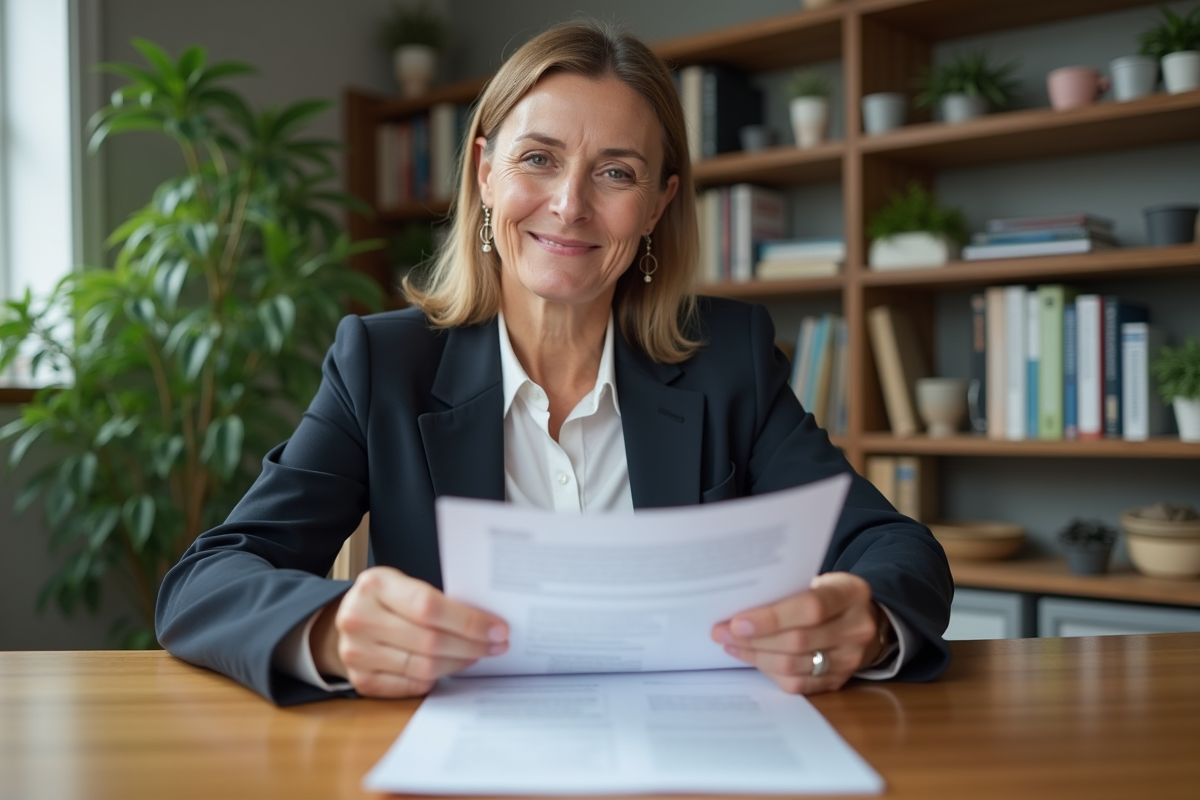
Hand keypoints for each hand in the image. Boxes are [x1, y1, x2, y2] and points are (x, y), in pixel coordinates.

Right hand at [312, 566, 508, 697]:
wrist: (346, 621)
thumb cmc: (385, 600)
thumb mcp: (401, 584)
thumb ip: (434, 599)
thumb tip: (486, 621)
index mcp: (374, 585)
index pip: (429, 606)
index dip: (468, 621)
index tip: (498, 628)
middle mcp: (360, 619)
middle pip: (429, 640)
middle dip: (472, 645)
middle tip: (497, 645)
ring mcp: (357, 653)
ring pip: (424, 667)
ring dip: (459, 663)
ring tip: (477, 655)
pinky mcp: (362, 681)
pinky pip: (411, 685)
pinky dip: (437, 678)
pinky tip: (451, 667)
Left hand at [711, 572, 883, 694]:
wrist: (864, 618)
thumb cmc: (829, 594)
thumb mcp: (819, 580)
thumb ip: (789, 589)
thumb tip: (739, 604)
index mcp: (852, 593)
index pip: (811, 607)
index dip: (771, 617)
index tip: (737, 621)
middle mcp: (857, 628)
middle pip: (798, 640)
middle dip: (753, 638)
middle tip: (721, 631)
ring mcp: (851, 659)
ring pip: (793, 665)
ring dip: (755, 656)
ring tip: (730, 644)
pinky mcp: (839, 680)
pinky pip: (797, 683)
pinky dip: (769, 671)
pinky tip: (751, 657)